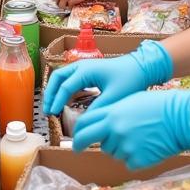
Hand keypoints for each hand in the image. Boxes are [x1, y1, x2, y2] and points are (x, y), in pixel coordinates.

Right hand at [43, 40, 172, 115]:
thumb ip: (96, 110)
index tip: (52, 115)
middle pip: (57, 77)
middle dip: (50, 94)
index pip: (65, 87)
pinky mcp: (88, 70)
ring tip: (52, 106)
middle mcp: (82, 66)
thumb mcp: (113, 98)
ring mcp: (84, 66)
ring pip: (61, 76)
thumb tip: (82, 124)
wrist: (142, 67)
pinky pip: (69, 78)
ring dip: (55, 90)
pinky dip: (63, 88)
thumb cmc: (130, 80)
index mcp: (86, 70)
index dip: (57, 102)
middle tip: (47, 111)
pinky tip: (65, 101)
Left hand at [72, 88, 189, 168]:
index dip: (78, 131)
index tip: (76, 137)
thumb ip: (112, 113)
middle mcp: (114, 130)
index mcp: (112, 113)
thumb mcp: (130, 102)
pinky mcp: (135, 160)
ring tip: (138, 136)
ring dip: (118, 147)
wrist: (181, 118)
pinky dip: (134, 156)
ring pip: (111, 151)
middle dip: (79, 145)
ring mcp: (124, 147)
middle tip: (77, 149)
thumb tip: (99, 125)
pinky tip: (147, 146)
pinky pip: (127, 161)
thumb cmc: (158, 106)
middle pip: (86, 140)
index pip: (84, 123)